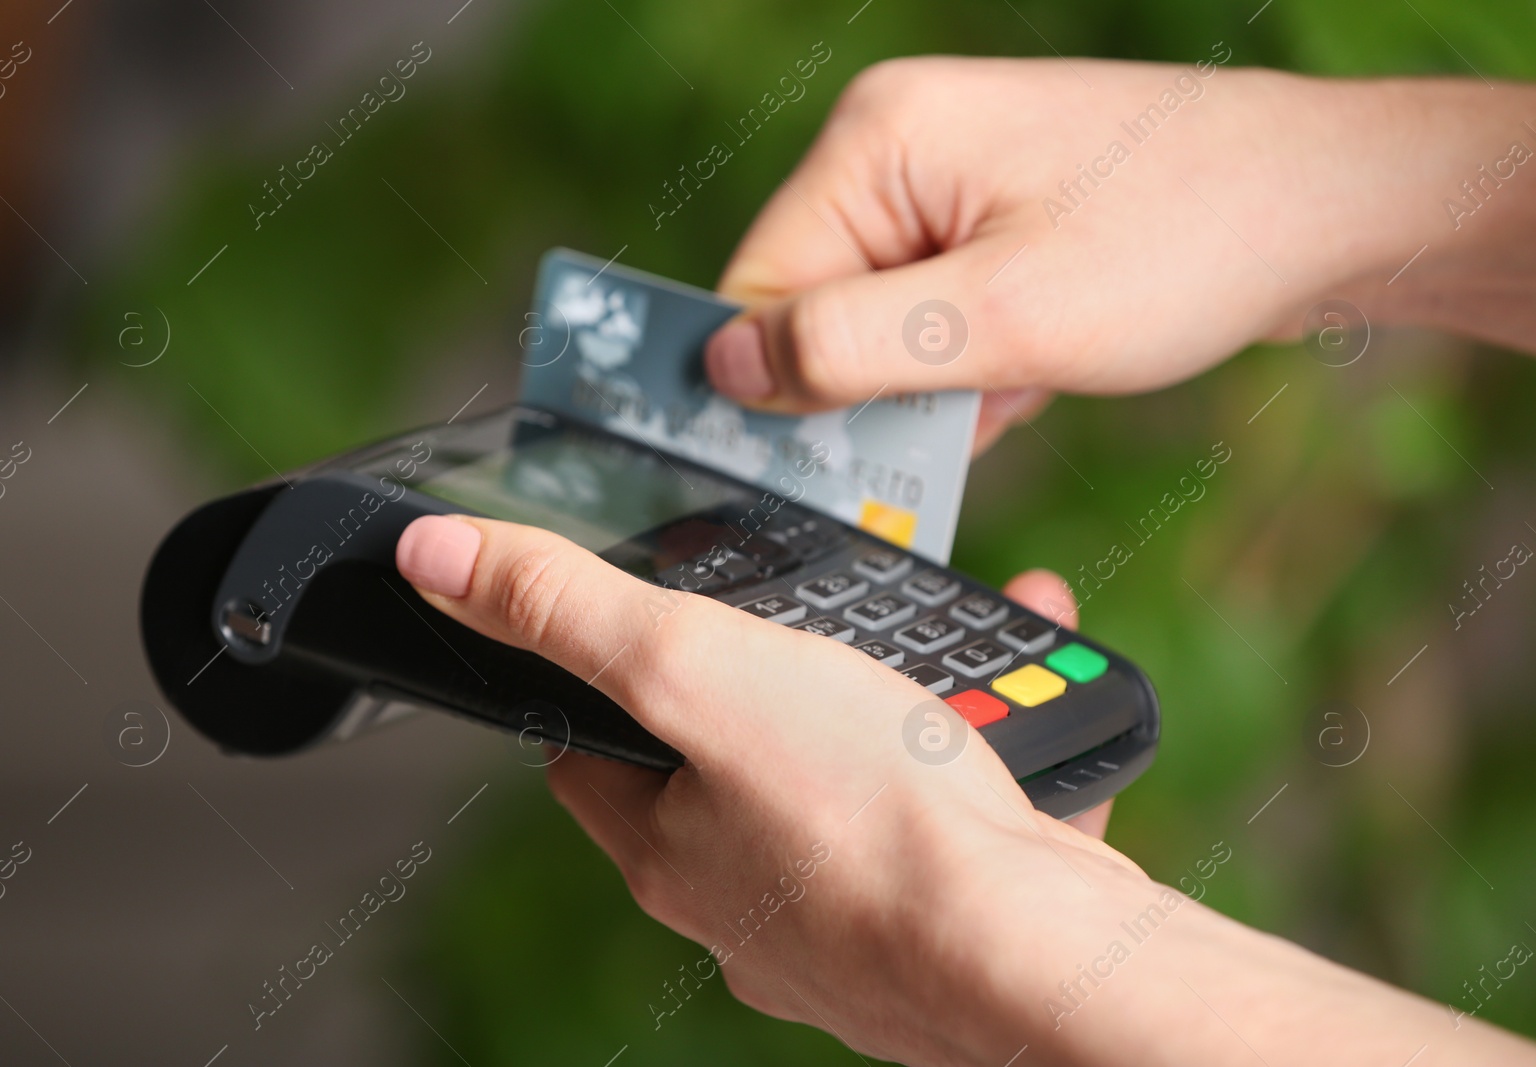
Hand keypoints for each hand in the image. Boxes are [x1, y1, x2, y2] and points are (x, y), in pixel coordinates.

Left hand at [396, 514, 1535, 1064]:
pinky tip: (1011, 723)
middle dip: (761, 689)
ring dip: (877, 716)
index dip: (598, 681)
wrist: (1038, 953)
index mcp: (668, 846)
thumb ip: (570, 612)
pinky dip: (970, 763)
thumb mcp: (695, 669)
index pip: (590, 756)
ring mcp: (844, 921)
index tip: (627, 631)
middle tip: (804, 632)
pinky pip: (943, 826)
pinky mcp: (939, 923)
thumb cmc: (869, 817)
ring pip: (841, 795)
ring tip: (926, 659)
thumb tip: (438, 559)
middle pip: (721, 774)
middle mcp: (743, 900)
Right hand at [704, 57, 1535, 451]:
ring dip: (931, 384)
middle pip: (815, 302)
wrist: (1334, 207)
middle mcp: (899, 144)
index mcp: (878, 139)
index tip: (819, 458)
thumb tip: (725, 371)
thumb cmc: (1185, 243)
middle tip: (941, 434)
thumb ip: (847, 348)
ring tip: (1016, 388)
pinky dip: (970, 366)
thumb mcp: (1001, 321)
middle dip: (868, 386)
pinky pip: (936, 313)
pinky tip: (1033, 376)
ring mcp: (951, 178)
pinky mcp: (994, 217)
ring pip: (880, 320)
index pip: (759, 282)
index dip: (781, 383)